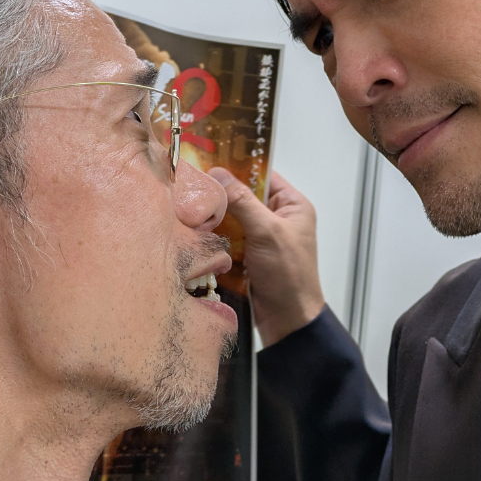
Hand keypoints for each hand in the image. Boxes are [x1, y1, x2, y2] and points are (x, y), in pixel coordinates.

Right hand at [207, 168, 325, 346]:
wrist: (288, 321)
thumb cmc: (288, 274)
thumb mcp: (267, 231)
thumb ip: (243, 201)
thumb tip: (217, 173)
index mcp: (292, 205)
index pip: (262, 174)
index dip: (238, 166)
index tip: (208, 159)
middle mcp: (278, 218)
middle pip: (244, 195)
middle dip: (221, 193)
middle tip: (191, 183)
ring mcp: (262, 238)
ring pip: (232, 217)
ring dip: (214, 216)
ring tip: (187, 205)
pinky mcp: (248, 256)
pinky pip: (228, 238)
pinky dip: (214, 235)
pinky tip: (193, 230)